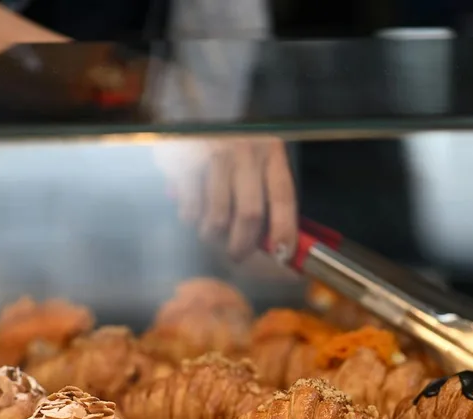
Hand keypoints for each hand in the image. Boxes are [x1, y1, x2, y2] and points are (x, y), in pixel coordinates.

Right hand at [155, 137, 296, 261]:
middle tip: (237, 254)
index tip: (283, 256)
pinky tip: (193, 212)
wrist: (197, 109)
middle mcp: (247, 152)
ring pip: (218, 217)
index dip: (284, 230)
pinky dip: (191, 219)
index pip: (283, 197)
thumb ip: (268, 192)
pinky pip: (191, 209)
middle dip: (243, 244)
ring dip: (213, 234)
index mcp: (271, 152)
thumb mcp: (259, 157)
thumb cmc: (233, 143)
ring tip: (211, 232)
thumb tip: (276, 242)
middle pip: (250, 214)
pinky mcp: (188, 162)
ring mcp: (216, 156)